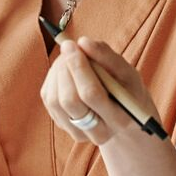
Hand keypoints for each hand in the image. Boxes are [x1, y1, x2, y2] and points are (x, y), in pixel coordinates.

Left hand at [40, 37, 158, 147]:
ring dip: (58, 72)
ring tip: (69, 58)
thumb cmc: (125, 89)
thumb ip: (107, 56)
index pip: (91, 94)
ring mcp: (77, 132)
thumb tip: (83, 42)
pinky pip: (49, 99)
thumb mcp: (126, 71)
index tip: (74, 44)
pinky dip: (53, 78)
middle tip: (69, 46)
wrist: (123, 114)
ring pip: (55, 100)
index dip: (79, 67)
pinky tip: (66, 70)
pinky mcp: (62, 124)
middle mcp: (98, 132)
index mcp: (119, 119)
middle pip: (70, 101)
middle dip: (66, 68)